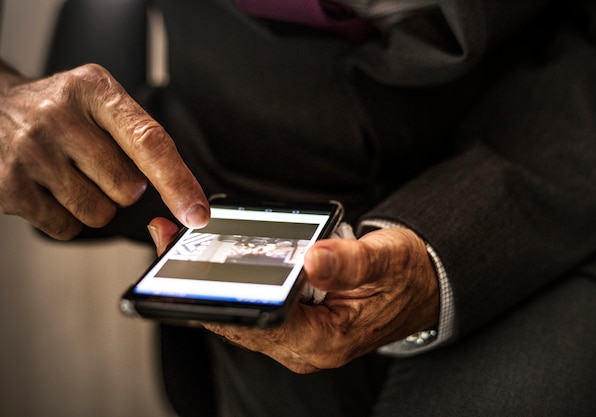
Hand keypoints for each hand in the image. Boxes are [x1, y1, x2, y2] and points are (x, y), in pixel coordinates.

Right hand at [0, 63, 209, 238]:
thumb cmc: (59, 110)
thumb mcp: (100, 102)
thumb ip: (142, 139)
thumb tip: (187, 200)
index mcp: (95, 89)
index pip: (149, 142)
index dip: (178, 182)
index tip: (197, 213)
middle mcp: (59, 115)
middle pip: (127, 188)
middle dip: (122, 187)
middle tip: (94, 163)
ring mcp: (31, 152)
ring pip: (100, 214)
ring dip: (95, 204)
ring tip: (70, 174)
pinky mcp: (9, 186)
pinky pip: (67, 228)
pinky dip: (68, 218)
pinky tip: (50, 188)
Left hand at [148, 217, 439, 373]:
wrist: (420, 287)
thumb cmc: (404, 274)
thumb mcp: (385, 260)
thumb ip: (349, 263)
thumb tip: (313, 261)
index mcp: (325, 340)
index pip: (261, 323)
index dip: (221, 296)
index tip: (185, 266)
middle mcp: (305, 347)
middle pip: (240, 321)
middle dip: (199, 286)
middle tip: (167, 242)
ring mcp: (297, 339)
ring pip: (242, 315)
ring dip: (210, 283)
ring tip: (179, 242)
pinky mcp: (295, 326)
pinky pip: (254, 309)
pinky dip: (231, 283)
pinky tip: (214, 256)